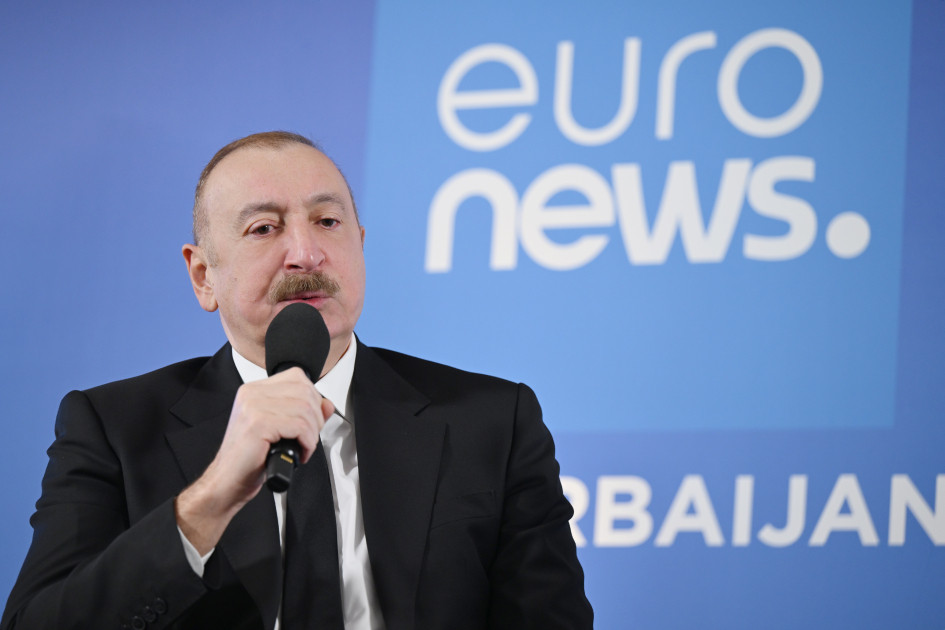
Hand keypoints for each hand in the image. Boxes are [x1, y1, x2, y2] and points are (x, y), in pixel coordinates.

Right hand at [175, 367, 333, 553]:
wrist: (227, 482)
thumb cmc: (250, 459)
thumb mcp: (281, 430)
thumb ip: (305, 413)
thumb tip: (327, 404)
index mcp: (255, 390)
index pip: (297, 377)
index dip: (312, 399)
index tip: (310, 420)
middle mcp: (252, 394)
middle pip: (305, 391)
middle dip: (316, 418)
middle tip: (308, 438)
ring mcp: (253, 407)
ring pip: (305, 408)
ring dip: (312, 433)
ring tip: (302, 447)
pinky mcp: (258, 423)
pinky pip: (299, 426)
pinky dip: (307, 442)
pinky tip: (299, 453)